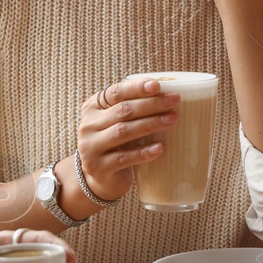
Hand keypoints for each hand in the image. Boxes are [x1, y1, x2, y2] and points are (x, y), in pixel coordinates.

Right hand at [74, 77, 180, 201]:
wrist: (100, 178)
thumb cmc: (115, 143)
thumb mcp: (116, 122)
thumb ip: (131, 108)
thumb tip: (166, 94)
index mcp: (92, 107)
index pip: (115, 92)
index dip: (136, 88)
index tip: (157, 85)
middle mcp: (88, 125)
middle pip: (123, 110)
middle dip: (152, 104)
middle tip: (175, 101)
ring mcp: (91, 147)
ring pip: (124, 131)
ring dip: (151, 124)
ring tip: (172, 120)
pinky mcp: (99, 167)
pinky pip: (124, 158)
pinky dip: (143, 152)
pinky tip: (159, 148)